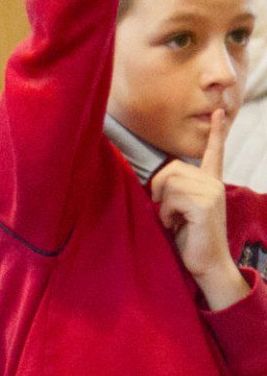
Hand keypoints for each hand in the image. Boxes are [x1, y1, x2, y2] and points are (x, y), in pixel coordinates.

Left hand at [152, 108, 248, 310]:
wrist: (206, 263)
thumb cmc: (188, 237)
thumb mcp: (178, 208)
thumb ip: (174, 189)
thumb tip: (155, 179)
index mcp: (209, 182)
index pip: (214, 152)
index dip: (217, 132)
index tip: (220, 112)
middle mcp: (213, 183)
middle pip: (170, 169)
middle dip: (159, 190)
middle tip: (168, 212)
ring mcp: (212, 192)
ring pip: (168, 183)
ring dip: (163, 205)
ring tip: (175, 220)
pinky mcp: (205, 204)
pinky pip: (170, 198)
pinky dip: (166, 214)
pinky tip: (178, 225)